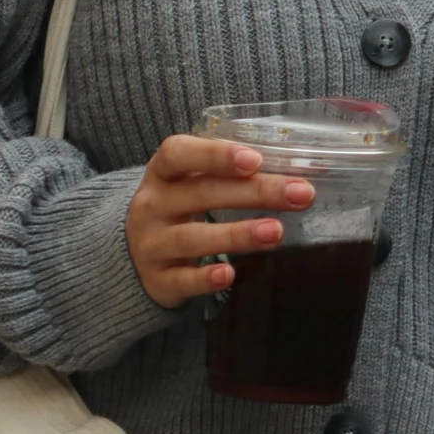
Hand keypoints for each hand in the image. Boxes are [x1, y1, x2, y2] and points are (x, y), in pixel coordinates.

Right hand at [125, 135, 314, 309]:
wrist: (133, 254)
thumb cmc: (176, 208)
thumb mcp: (187, 183)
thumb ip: (227, 174)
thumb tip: (293, 173)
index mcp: (162, 173)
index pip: (178, 154)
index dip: (215, 155)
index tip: (254, 160)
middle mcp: (152, 206)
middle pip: (201, 194)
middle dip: (254, 192)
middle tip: (300, 195)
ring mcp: (152, 244)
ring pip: (193, 238)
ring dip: (237, 234)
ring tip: (275, 231)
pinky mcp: (159, 280)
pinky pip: (183, 280)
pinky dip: (205, 279)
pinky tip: (229, 273)